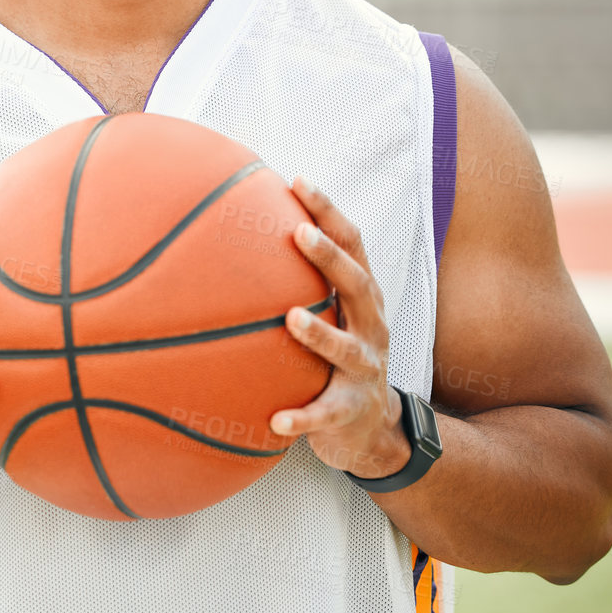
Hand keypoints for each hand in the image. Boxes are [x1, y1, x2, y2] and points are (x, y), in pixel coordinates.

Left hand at [269, 177, 410, 479]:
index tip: (300, 181)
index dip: (330, 213)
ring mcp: (366, 371)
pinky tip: (275, 422)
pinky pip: (325, 415)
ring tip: (291, 319)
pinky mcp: (350, 412)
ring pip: (347, 350)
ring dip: (320, 334)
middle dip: (332, 259)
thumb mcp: (330, 318)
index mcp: (364, 300)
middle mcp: (371, 328)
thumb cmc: (337, 362)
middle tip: (300, 234)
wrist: (373, 431)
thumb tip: (238, 239)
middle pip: (359, 285)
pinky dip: (302, 418)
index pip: (354, 246)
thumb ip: (301, 284)